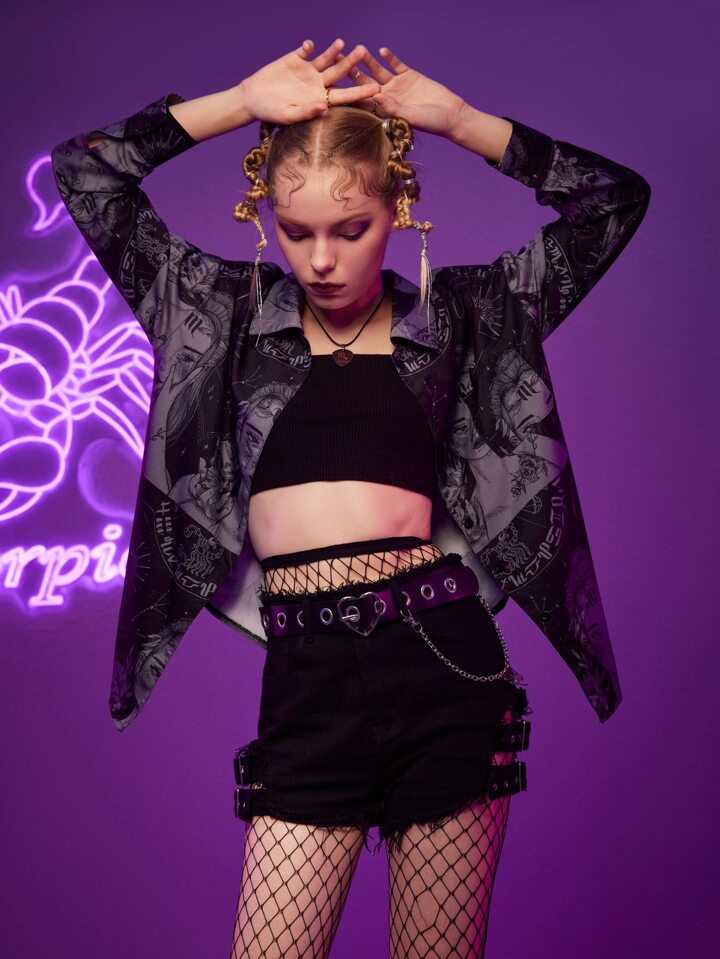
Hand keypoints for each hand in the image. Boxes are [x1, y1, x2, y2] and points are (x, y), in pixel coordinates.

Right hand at [238, 38, 380, 126]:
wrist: (253, 98)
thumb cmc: (270, 112)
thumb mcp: (287, 115)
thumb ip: (306, 111)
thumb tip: (323, 108)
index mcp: (320, 100)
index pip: (344, 96)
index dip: (360, 93)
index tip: (376, 90)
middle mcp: (318, 84)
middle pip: (339, 73)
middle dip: (351, 63)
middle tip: (363, 51)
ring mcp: (308, 70)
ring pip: (326, 59)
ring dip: (334, 50)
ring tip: (343, 42)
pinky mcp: (296, 59)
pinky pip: (305, 50)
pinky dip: (308, 47)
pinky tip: (309, 46)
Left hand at [337, 45, 468, 137]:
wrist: (452, 115)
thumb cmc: (432, 123)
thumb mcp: (411, 116)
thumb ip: (393, 107)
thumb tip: (375, 96)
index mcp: (383, 111)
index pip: (361, 100)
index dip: (347, 92)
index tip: (333, 83)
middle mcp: (387, 97)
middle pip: (365, 82)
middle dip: (351, 71)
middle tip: (337, 59)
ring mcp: (398, 86)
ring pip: (378, 71)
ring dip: (368, 61)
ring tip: (358, 49)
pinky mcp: (410, 76)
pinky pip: (396, 65)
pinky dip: (390, 58)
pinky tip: (382, 50)